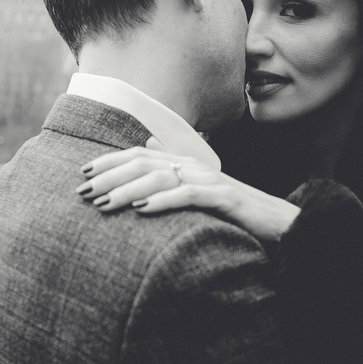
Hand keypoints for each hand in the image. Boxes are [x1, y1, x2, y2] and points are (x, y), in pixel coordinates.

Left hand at [76, 147, 299, 243]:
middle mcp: (193, 165)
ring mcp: (209, 179)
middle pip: (144, 162)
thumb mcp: (198, 187)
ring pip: (161, 177)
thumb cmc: (233, 209)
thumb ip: (172, 167)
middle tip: (83, 192)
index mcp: (185, 162)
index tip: (83, 173)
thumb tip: (148, 142)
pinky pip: (189, 196)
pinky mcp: (224, 197)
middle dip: (110, 176)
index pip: (140, 154)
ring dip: (129, 190)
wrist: (278, 221)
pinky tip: (143, 210)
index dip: (110, 161)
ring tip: (104, 203)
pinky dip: (164, 201)